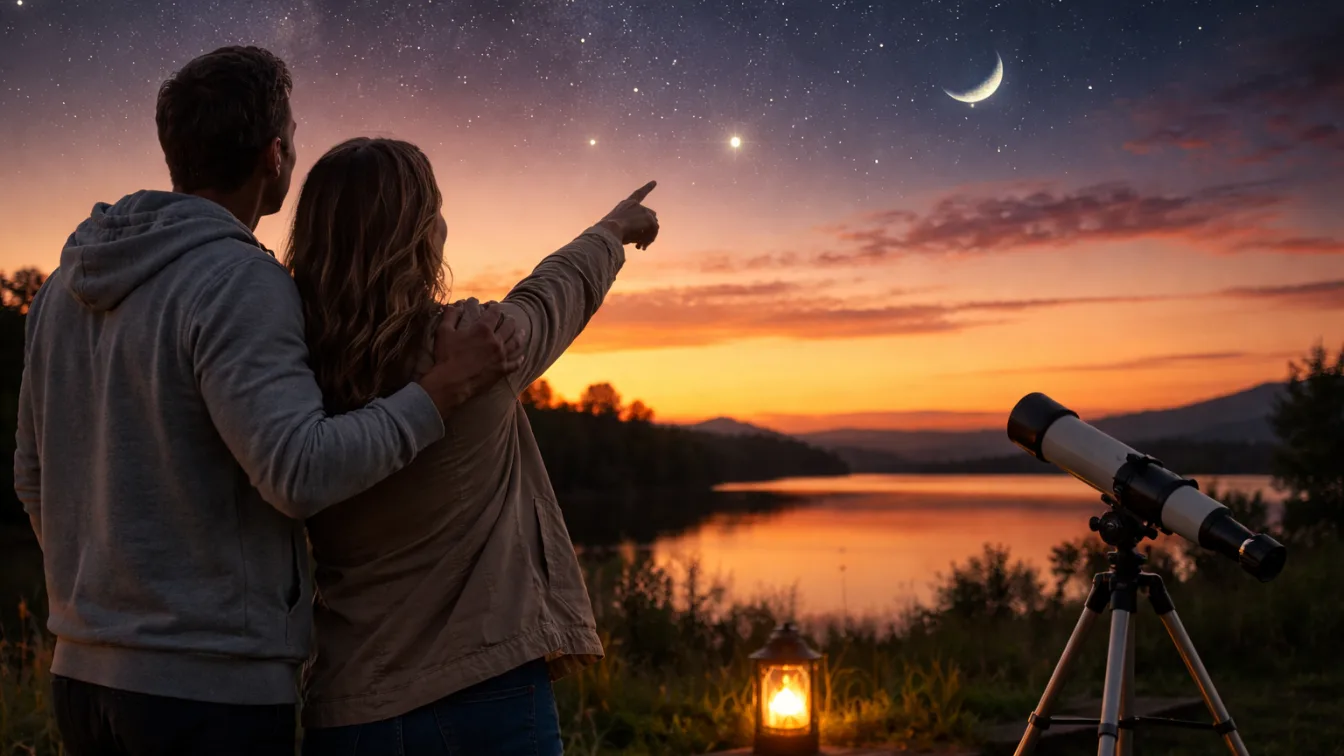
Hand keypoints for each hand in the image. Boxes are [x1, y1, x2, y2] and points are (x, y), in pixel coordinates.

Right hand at [416, 299, 525, 416]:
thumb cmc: (446, 356)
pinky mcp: (502, 370)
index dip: (495, 307)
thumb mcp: (443, 331)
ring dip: (519, 335)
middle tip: (509, 318)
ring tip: (522, 332)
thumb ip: (450, 315)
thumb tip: (455, 305)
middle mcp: (496, 341)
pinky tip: (522, 356)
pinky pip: (515, 363)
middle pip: (509, 325)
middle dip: (509, 319)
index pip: (494, 312)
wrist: (451, 383)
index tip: (494, 306)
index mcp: (482, 329)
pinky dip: (520, 359)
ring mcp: (501, 356)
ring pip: (516, 342)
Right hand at [597, 180, 659, 249]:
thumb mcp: (617, 228)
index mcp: (626, 204)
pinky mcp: (648, 218)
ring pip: (654, 225)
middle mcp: (636, 204)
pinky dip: (650, 240)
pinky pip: (655, 231)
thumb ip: (630, 228)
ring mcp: (643, 210)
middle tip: (641, 244)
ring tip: (641, 247)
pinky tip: (641, 246)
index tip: (655, 182)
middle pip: (651, 216)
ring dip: (649, 237)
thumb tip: (643, 238)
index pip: (639, 194)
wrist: (608, 230)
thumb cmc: (607, 232)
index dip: (647, 188)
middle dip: (648, 230)